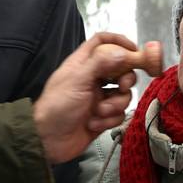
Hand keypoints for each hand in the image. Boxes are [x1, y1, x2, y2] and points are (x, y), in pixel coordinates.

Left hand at [32, 33, 161, 163]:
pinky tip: (93, 123)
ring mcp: (99, 97)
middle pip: (121, 69)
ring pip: (123, 94)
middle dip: (125, 79)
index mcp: (83, 63)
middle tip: (121, 87)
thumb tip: (122, 51)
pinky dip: (109, 119)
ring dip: (114, 105)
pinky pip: (119, 114)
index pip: (103, 42)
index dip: (119, 42)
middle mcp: (93, 78)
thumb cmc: (56, 106)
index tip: (134, 51)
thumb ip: (100, 63)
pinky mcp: (103, 116)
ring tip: (98, 112)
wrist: (49, 140)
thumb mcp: (78, 80)